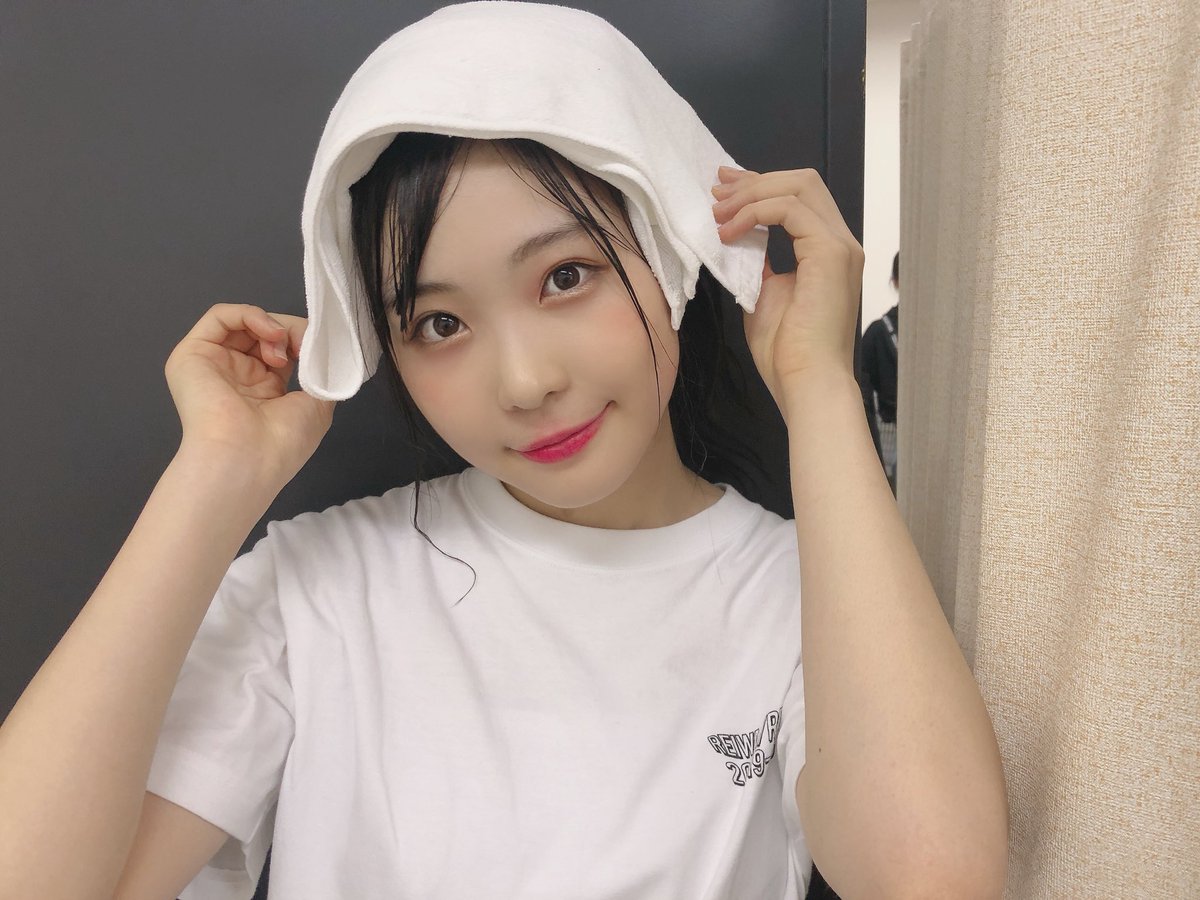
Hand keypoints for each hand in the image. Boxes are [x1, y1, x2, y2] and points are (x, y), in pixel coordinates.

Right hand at [164, 303, 335, 488]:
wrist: (245, 458)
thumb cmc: (283, 441)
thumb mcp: (316, 405)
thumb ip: (319, 373)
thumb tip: (320, 347)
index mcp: (264, 392)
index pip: (283, 351)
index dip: (303, 344)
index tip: (318, 352)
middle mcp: (237, 376)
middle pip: (264, 334)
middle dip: (290, 333)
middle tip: (302, 348)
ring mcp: (214, 364)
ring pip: (244, 323)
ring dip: (273, 324)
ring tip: (283, 344)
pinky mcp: (192, 354)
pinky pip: (220, 316)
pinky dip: (250, 314)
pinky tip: (270, 333)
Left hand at [711, 166, 863, 409]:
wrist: (806, 381)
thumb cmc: (786, 352)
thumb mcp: (764, 296)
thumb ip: (759, 265)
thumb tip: (740, 242)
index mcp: (827, 251)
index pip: (799, 198)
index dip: (761, 186)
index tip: (724, 190)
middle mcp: (840, 242)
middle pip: (802, 182)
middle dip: (755, 181)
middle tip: (717, 192)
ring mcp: (839, 245)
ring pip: (798, 187)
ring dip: (750, 195)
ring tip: (718, 214)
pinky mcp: (830, 252)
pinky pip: (789, 210)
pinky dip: (755, 213)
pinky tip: (730, 232)